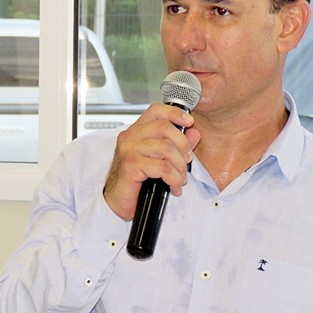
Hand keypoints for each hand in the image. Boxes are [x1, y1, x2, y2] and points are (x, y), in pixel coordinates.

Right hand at [103, 104, 200, 220]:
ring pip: (166, 149)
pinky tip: (173, 187)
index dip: (175, 113)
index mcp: (136, 131)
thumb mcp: (160, 159)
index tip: (190, 122)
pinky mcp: (131, 165)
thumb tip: (194, 133)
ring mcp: (129, 150)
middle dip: (183, 146)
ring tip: (180, 179)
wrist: (118, 201)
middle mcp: (130, 136)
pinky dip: (173, 179)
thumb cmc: (136, 180)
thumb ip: (177, 144)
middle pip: (165, 128)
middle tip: (187, 161)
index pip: (156, 111)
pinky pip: (162, 168)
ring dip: (180, 167)